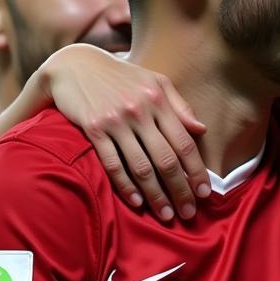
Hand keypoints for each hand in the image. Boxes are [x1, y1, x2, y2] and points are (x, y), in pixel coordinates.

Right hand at [39, 44, 208, 219]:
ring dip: (156, 195)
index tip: (205, 193)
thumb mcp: (155, 82)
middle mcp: (140, 112)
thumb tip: (201, 129)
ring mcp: (116, 121)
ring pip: (141, 166)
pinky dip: (126, 185)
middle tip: (189, 213)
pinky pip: (112, 164)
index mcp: (159, 101)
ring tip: (166, 215)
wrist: (74, 65)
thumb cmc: (122, 76)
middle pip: (167, 160)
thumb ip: (179, 106)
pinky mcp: (93, 129)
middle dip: (180, 190)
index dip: (197, 171)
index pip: (185, 143)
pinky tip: (137, 202)